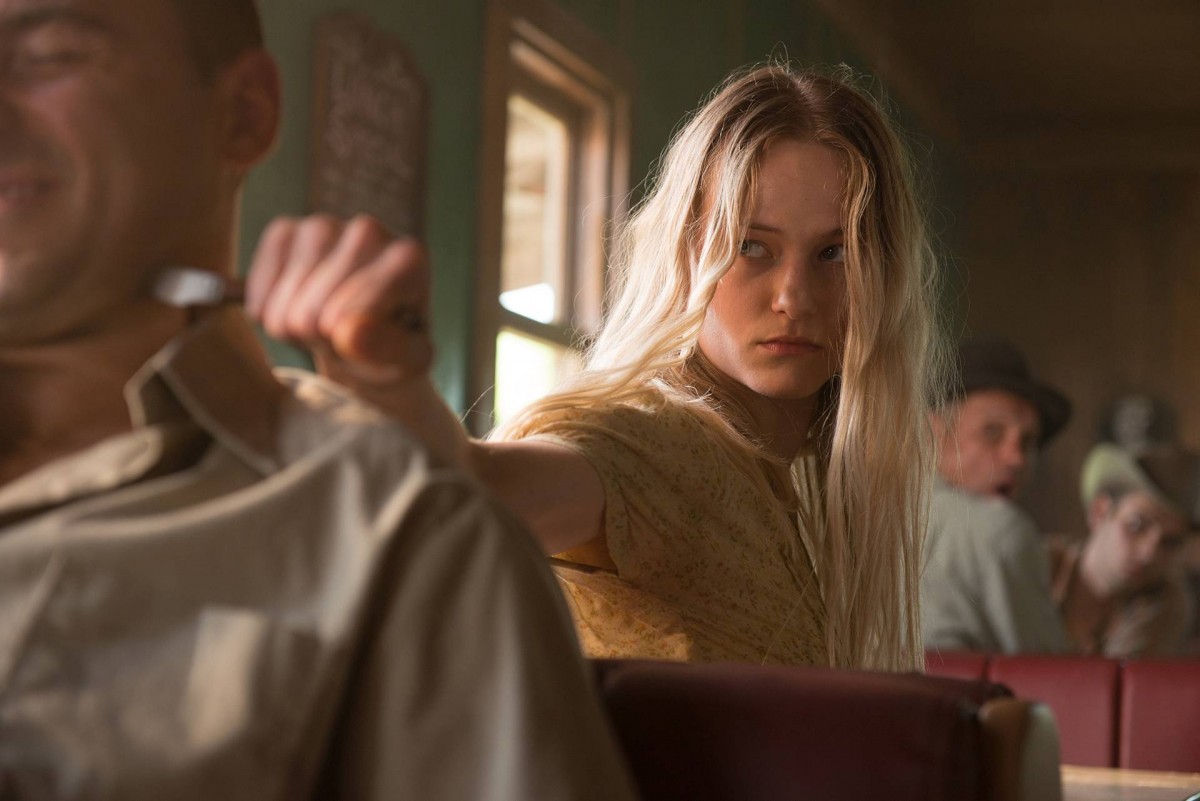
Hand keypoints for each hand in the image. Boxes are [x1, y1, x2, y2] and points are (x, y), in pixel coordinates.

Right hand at [245, 214, 431, 389]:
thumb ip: (385, 349)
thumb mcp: (405, 361)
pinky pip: (260, 291)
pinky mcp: (285, 231)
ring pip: (284, 305)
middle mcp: (367, 230)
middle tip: (343, 334)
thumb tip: (347, 332)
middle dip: (321, 337)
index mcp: (408, 258)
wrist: (363, 333)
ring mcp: (323, 226)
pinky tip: (296, 306)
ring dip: (294, 328)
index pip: (351, 315)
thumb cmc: (391, 347)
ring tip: (323, 322)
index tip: (370, 340)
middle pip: (312, 313)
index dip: (349, 344)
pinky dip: (268, 312)